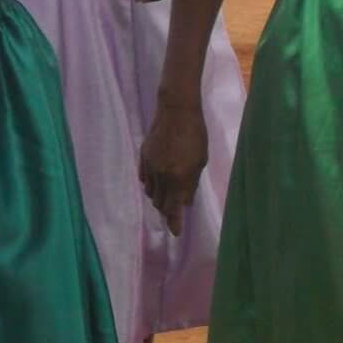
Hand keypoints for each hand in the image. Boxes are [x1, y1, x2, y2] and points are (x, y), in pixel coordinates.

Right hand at [139, 80, 207, 236]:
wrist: (176, 110)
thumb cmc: (195, 134)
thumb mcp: (200, 160)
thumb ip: (192, 183)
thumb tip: (186, 201)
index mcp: (178, 178)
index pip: (174, 208)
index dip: (174, 222)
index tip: (175, 233)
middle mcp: (161, 176)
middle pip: (160, 203)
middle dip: (167, 210)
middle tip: (174, 211)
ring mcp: (149, 166)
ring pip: (150, 192)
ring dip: (159, 197)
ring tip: (166, 195)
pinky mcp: (143, 157)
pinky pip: (144, 178)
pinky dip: (150, 184)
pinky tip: (156, 182)